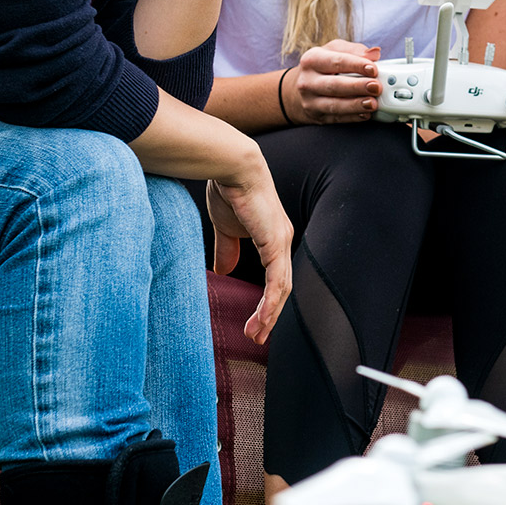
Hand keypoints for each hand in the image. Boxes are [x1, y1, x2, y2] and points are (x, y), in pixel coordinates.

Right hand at [205, 165, 294, 343]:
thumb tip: (223, 271)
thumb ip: (227, 250)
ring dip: (269, 315)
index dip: (267, 301)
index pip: (275, 277)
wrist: (232, 168)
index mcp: (273, 238)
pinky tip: (262, 319)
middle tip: (256, 336)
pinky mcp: (275, 243)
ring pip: (281, 289)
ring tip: (255, 334)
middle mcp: (282, 242)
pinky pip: (276, 281)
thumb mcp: (226, 229)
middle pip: (281, 288)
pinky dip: (270, 303)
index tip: (254, 321)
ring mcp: (281, 243)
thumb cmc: (229, 191)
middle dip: (269, 315)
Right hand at [286, 39, 381, 123]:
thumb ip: (355, 50)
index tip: (373, 69)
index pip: (337, 62)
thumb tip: (374, 53)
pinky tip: (365, 114)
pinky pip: (336, 118)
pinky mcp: (317, 116)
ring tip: (372, 103)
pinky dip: (352, 117)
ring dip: (355, 105)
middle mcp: (308, 81)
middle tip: (376, 87)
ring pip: (334, 105)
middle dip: (357, 87)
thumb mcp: (334, 51)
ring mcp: (310, 101)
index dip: (356, 65)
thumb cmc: (322, 66)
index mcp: (312, 60)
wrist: (299, 90)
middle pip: (334, 85)